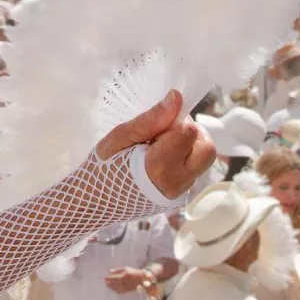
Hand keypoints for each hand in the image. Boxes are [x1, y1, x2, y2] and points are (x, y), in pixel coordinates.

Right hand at [95, 90, 214, 199]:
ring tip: (159, 149)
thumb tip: (177, 97)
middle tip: (163, 134)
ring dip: (187, 147)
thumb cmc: (103, 167)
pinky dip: (181, 161)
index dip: (174, 122)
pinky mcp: (180, 198)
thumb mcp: (120, 137)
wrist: (93, 202)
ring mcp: (180, 194)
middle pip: (207, 148)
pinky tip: (159, 162)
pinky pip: (193, 172)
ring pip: (202, 160)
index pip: (190, 131)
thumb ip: (151, 119)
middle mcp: (177, 184)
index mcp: (160, 167)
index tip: (156, 126)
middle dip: (191, 134)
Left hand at [103, 267, 150, 293]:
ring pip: (116, 288)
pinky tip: (112, 288)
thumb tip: (110, 270)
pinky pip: (120, 291)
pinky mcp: (127, 291)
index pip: (114, 278)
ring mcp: (126, 287)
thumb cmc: (133, 272)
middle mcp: (125, 282)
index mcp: (124, 275)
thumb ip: (117, 270)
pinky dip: (115, 290)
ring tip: (107, 285)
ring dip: (111, 287)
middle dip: (109, 283)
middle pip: (114, 283)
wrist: (141, 279)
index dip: (109, 278)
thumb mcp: (126, 268)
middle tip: (105, 282)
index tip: (105, 278)